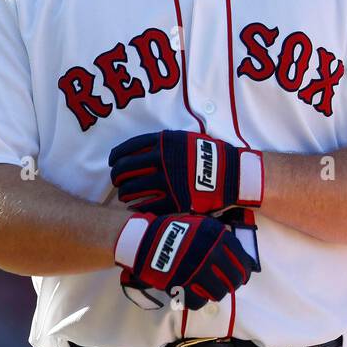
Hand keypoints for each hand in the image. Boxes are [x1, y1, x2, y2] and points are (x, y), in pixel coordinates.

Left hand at [109, 130, 263, 214]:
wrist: (233, 174)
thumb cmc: (210, 156)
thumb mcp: (186, 139)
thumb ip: (164, 142)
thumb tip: (143, 148)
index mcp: (163, 143)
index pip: (127, 148)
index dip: (115, 157)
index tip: (112, 162)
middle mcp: (161, 160)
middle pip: (124, 169)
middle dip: (116, 176)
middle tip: (117, 181)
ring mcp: (166, 182)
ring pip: (131, 188)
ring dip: (123, 192)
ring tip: (124, 194)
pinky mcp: (173, 201)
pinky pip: (145, 205)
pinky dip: (135, 206)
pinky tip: (133, 206)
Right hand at [114, 212, 259, 310]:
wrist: (147, 240)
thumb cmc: (178, 231)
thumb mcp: (204, 226)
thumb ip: (222, 239)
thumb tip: (241, 257)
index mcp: (218, 239)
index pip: (242, 262)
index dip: (245, 272)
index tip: (243, 277)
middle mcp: (210, 256)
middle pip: (233, 281)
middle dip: (232, 285)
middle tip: (228, 285)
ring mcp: (196, 272)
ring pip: (218, 293)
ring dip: (216, 293)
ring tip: (211, 289)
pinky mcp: (181, 286)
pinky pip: (198, 302)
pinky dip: (199, 301)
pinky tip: (196, 295)